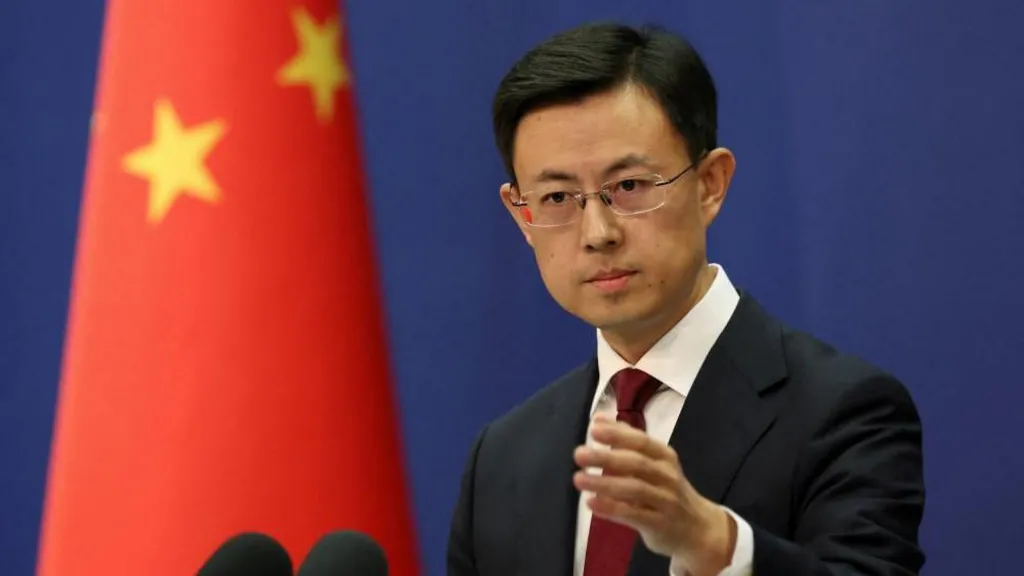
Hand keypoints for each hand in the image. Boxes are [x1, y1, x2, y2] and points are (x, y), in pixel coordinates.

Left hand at [573, 414, 735, 575]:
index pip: (641, 441)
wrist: (698, 529)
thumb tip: (598, 419)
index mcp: (664, 457)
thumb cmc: (666, 490)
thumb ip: (627, 440)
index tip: (593, 429)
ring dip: (603, 484)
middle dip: (606, 458)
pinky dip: (611, 508)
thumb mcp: (654, 463)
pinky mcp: (659, 524)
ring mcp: (665, 501)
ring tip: (578, 479)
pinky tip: (591, 503)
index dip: (617, 434)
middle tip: (579, 454)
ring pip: (633, 489)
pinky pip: (633, 515)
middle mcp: (667, 476)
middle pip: (635, 463)